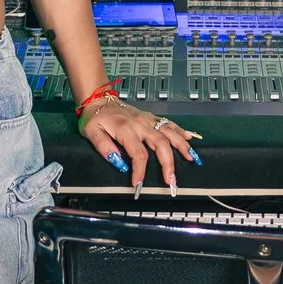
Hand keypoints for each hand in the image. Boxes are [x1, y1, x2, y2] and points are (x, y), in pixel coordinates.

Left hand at [79, 97, 200, 191]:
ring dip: (182, 146)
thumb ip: (104, 147)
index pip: (138, 154)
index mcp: (125, 129)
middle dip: (168, 163)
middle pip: (161, 144)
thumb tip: (118, 162)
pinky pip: (169, 123)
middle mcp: (140, 124)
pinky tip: (190, 139)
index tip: (139, 184)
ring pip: (169, 132)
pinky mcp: (151, 117)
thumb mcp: (91, 132)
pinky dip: (180, 131)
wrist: (99, 99)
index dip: (140, 171)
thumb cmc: (95, 117)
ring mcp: (148, 119)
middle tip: (172, 179)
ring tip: (191, 158)